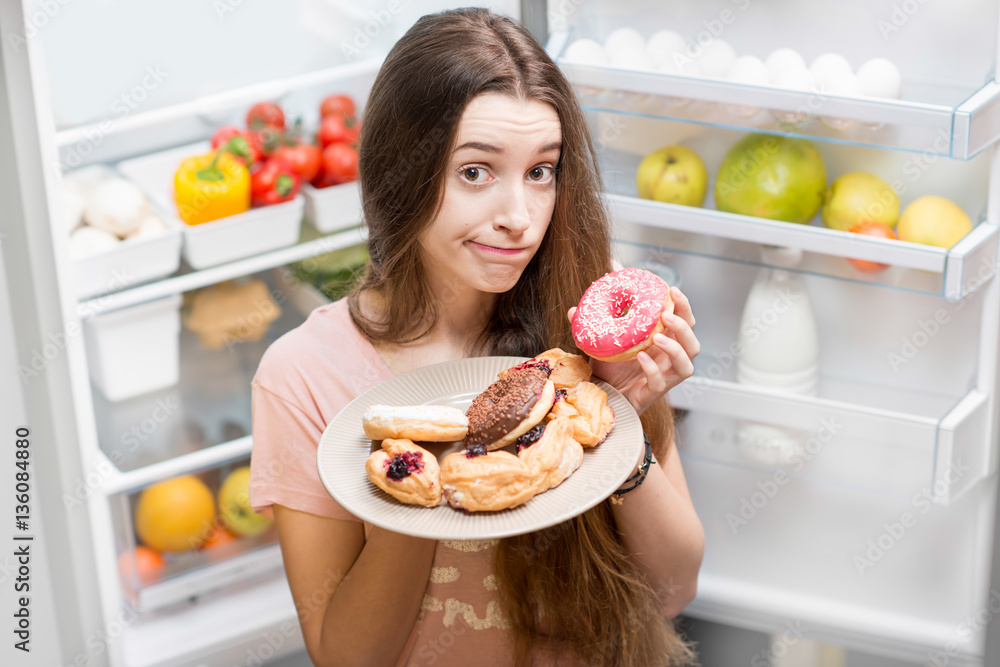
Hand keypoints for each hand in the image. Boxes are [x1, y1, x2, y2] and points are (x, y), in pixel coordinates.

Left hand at [568, 286, 699, 415]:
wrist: (602, 395)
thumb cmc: (608, 369)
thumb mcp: (601, 344)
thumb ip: (591, 326)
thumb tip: (573, 310)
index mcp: (662, 343)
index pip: (684, 323)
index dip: (683, 307)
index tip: (673, 290)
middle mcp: (668, 360)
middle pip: (692, 343)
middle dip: (683, 326)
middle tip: (665, 315)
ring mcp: (664, 377)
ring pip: (686, 365)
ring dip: (675, 348)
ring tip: (657, 337)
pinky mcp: (652, 392)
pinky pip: (660, 382)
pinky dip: (652, 369)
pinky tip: (641, 358)